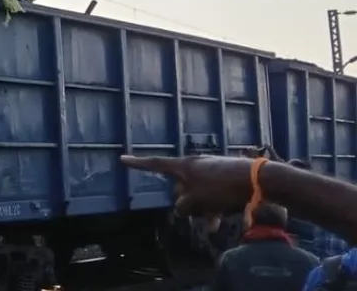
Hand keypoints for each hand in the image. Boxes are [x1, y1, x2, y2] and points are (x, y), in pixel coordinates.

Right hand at [120, 154, 255, 216]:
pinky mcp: (226, 180)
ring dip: (202, 209)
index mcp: (184, 166)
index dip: (138, 164)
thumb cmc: (222, 188)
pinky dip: (213, 208)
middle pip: (179, 187)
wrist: (260, 181)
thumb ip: (182, 206)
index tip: (122, 159)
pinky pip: (212, 196)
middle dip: (185, 202)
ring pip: (197, 194)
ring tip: (213, 223)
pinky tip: (220, 221)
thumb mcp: (196, 199)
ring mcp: (211, 172)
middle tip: (196, 213)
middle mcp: (196, 166)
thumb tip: (181, 209)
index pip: (155, 164)